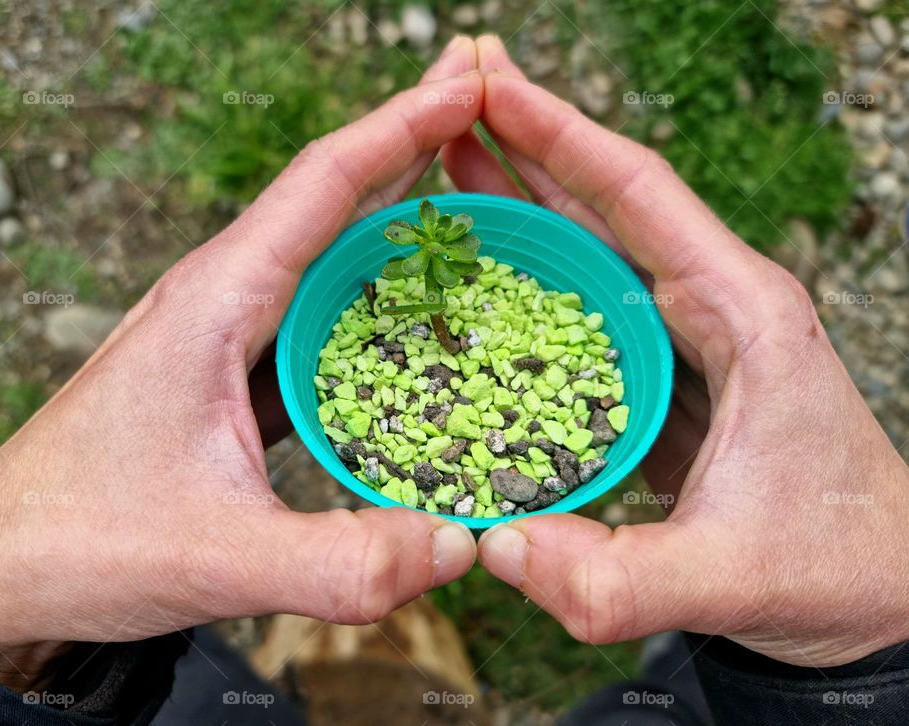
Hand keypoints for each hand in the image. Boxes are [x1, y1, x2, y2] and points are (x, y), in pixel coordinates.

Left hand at [0, 38, 481, 688]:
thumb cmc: (76, 541)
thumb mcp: (218, 556)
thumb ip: (342, 562)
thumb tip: (458, 547)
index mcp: (216, 303)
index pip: (323, 185)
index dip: (403, 126)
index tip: (469, 84)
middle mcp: (223, 300)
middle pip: (334, 201)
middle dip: (415, 147)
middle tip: (490, 115)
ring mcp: (227, 337)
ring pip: (329, 258)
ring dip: (398, 222)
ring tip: (472, 202)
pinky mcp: (234, 377)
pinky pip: (320, 319)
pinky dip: (377, 299)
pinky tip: (416, 314)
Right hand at [462, 36, 908, 667]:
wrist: (872, 589)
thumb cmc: (828, 566)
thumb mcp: (729, 577)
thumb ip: (616, 576)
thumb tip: (497, 547)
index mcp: (743, 315)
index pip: (640, 195)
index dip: (560, 136)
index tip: (492, 85)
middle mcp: (715, 307)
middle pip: (608, 204)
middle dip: (527, 146)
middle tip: (452, 102)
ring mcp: (689, 337)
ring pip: (597, 249)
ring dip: (526, 205)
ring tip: (454, 171)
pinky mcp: (667, 372)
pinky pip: (591, 307)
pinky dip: (535, 277)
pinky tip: (491, 278)